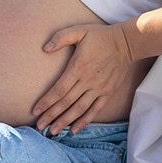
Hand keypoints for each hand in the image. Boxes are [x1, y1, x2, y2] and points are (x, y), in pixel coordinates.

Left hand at [31, 21, 136, 135]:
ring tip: (53, 131)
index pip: (59, 90)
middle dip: (51, 116)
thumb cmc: (100, 36)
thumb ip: (60, 38)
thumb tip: (44, 48)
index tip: (35, 111)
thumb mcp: (79, 31)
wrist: (126, 42)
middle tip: (39, 126)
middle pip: (66, 103)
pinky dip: (85, 121)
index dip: (46, 102)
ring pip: (79, 109)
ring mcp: (99, 88)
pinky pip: (95, 110)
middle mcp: (88, 81)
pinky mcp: (108, 92)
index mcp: (78, 67)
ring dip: (65, 121)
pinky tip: (74, 129)